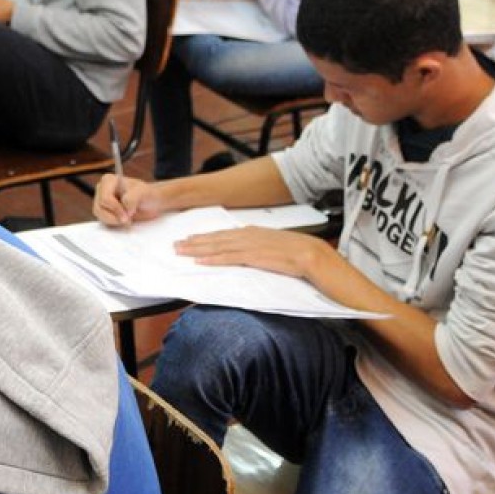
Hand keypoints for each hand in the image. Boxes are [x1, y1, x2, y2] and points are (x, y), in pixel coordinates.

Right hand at [93, 174, 166, 226]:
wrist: (151, 203)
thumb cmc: (147, 194)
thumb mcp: (143, 192)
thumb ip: (133, 198)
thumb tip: (125, 209)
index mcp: (109, 180)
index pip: (105, 198)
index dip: (116, 209)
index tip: (128, 214)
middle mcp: (102, 190)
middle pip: (100, 208)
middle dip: (115, 216)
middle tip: (129, 219)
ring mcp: (101, 201)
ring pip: (100, 215)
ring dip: (114, 221)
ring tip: (127, 219)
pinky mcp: (103, 212)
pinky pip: (103, 221)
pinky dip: (113, 223)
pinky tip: (123, 220)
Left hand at [174, 226, 329, 279]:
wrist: (318, 257)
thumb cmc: (303, 258)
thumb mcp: (279, 252)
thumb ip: (263, 252)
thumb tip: (251, 257)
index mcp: (258, 233)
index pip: (226, 235)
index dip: (207, 237)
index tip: (191, 239)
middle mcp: (252, 236)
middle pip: (218, 238)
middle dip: (196, 241)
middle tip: (176, 244)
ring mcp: (254, 246)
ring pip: (220, 246)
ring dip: (199, 248)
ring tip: (181, 251)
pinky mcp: (258, 257)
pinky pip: (231, 257)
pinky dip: (214, 258)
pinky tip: (200, 260)